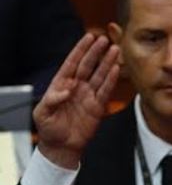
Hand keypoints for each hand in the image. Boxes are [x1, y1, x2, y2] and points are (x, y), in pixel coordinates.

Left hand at [33, 33, 120, 169]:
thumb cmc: (49, 129)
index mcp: (61, 84)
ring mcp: (88, 96)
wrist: (62, 146)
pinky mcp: (98, 107)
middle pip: (88, 65)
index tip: (89, 37)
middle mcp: (76, 87)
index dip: (80, 50)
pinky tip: (116, 69)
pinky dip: (111, 80)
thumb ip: (52, 99)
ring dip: (107, 63)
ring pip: (99, 75)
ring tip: (115, 50)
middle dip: (96, 52)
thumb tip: (66, 90)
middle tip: (105, 40)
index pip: (72, 63)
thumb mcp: (42, 113)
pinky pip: (106, 91)